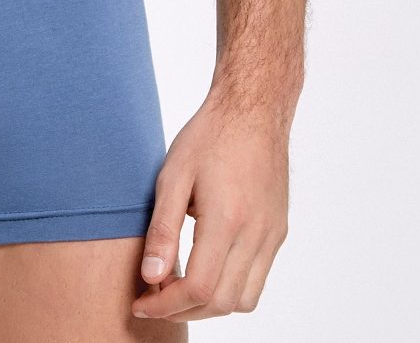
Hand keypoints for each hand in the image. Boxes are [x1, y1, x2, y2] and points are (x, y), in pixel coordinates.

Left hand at [132, 90, 289, 321]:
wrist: (253, 109)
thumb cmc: (209, 136)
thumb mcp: (173, 175)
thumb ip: (162, 230)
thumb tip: (151, 278)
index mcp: (227, 220)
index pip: (198, 289)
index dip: (165, 306)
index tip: (141, 302)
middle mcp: (256, 234)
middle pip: (221, 304)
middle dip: (184, 311)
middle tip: (154, 297)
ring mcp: (272, 235)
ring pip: (245, 300)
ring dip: (210, 305)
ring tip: (179, 287)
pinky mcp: (278, 232)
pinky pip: (258, 279)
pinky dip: (231, 288)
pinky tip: (206, 267)